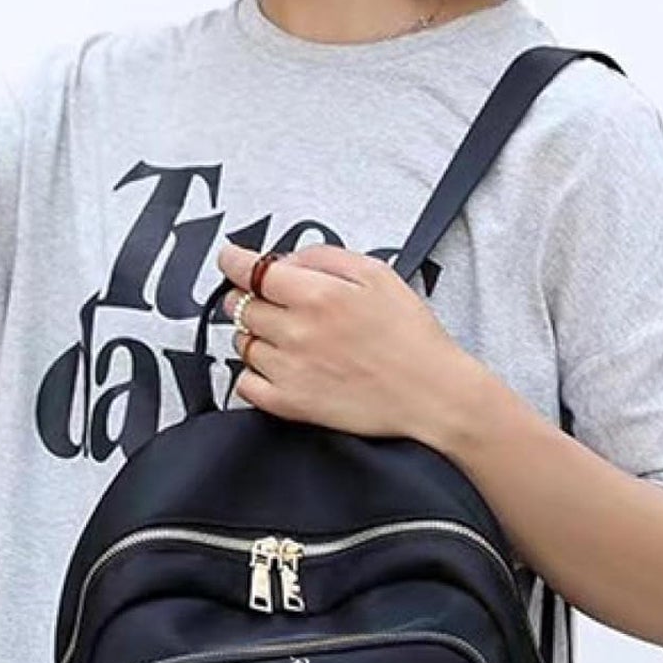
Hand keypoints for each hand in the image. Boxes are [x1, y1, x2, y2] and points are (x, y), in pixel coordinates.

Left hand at [215, 240, 478, 441]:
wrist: (432, 394)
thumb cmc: (411, 335)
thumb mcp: (377, 274)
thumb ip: (325, 257)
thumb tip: (287, 260)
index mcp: (317, 294)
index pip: (250, 270)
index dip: (233, 262)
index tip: (231, 260)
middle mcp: (296, 331)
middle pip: (241, 306)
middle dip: (248, 297)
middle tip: (270, 300)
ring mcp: (289, 371)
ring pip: (242, 343)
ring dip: (254, 334)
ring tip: (285, 336)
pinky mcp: (290, 405)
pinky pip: (245, 384)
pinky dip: (252, 373)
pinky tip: (276, 367)